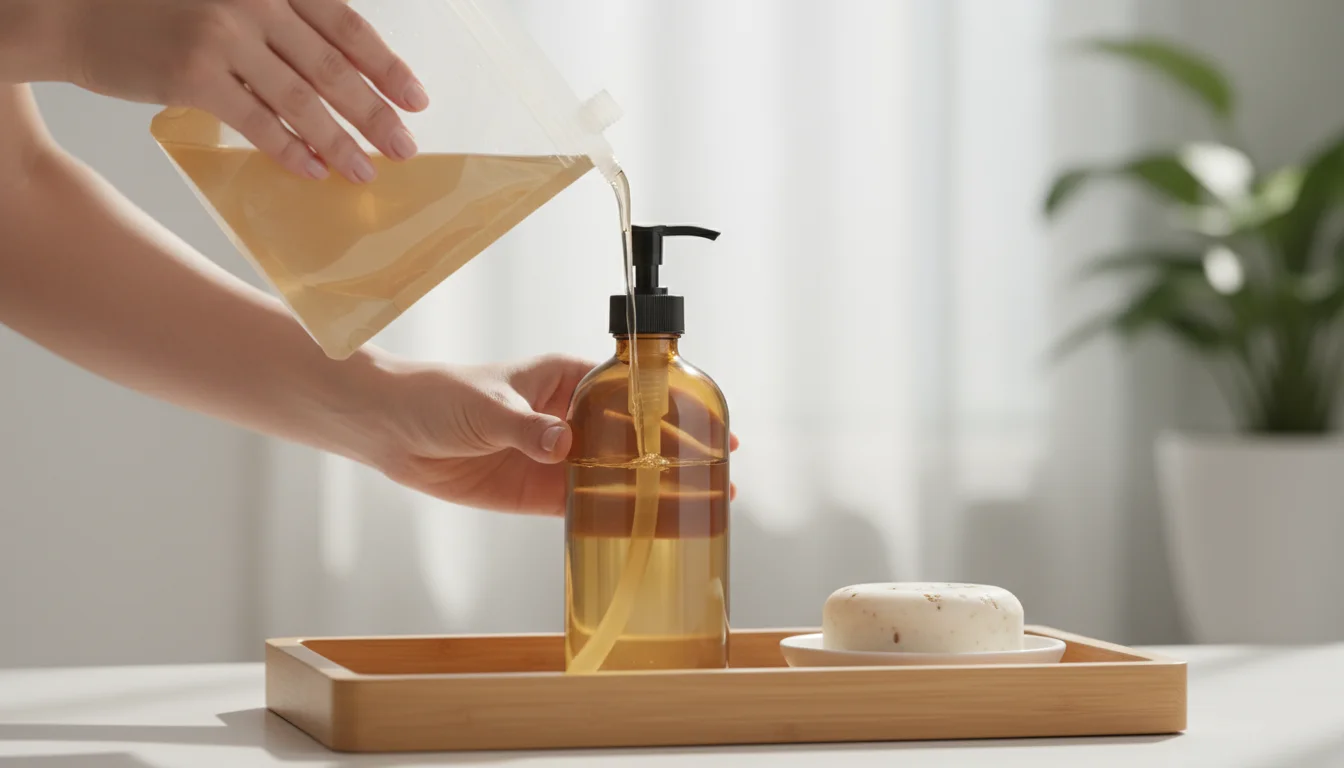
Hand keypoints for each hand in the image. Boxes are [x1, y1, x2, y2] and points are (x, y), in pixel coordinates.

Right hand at [59, 0, 424, 182]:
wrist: (73, 8)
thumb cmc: (157, 6)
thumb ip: (280, 23)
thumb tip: (339, 75)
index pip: (346, 26)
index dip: (387, 66)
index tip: (417, 99)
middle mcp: (253, 2)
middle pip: (334, 68)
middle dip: (376, 113)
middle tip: (405, 147)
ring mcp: (223, 37)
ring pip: (302, 100)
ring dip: (341, 141)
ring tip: (365, 170)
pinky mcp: (192, 75)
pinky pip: (257, 121)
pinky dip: (290, 149)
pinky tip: (314, 170)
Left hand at [367, 354, 737, 516]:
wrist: (389, 430)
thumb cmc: (437, 395)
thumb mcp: (486, 405)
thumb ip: (526, 427)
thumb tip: (561, 446)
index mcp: (565, 379)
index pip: (629, 391)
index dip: (670, 405)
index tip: (708, 418)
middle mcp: (569, 417)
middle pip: (633, 436)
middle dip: (675, 453)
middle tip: (718, 474)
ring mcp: (556, 457)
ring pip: (615, 475)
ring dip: (652, 490)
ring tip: (696, 506)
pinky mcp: (536, 492)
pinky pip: (583, 507)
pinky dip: (612, 518)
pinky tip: (644, 529)